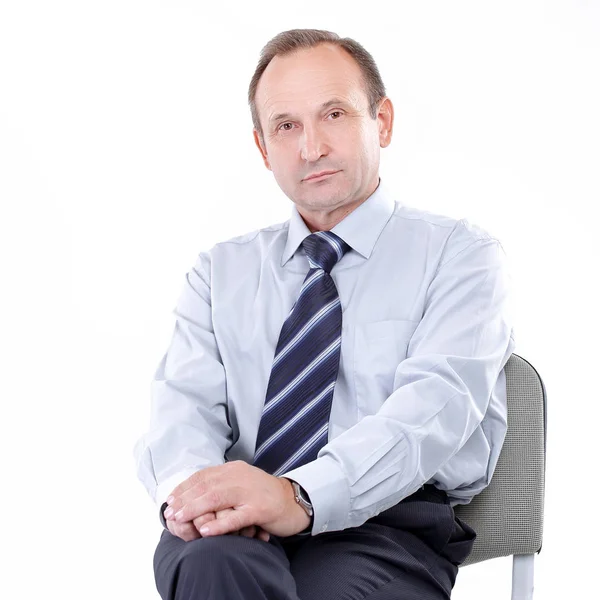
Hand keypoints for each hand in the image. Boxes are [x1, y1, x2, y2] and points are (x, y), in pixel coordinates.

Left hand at [164, 461, 310, 537]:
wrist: (293, 501)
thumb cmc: (263, 495)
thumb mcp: (241, 483)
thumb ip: (222, 484)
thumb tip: (195, 493)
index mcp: (234, 469)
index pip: (203, 475)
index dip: (185, 487)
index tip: (170, 499)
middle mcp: (240, 476)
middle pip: (206, 486)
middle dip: (184, 499)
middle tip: (169, 512)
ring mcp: (250, 492)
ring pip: (216, 498)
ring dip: (194, 509)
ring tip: (179, 519)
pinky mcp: (260, 509)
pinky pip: (235, 517)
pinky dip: (218, 524)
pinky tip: (205, 531)